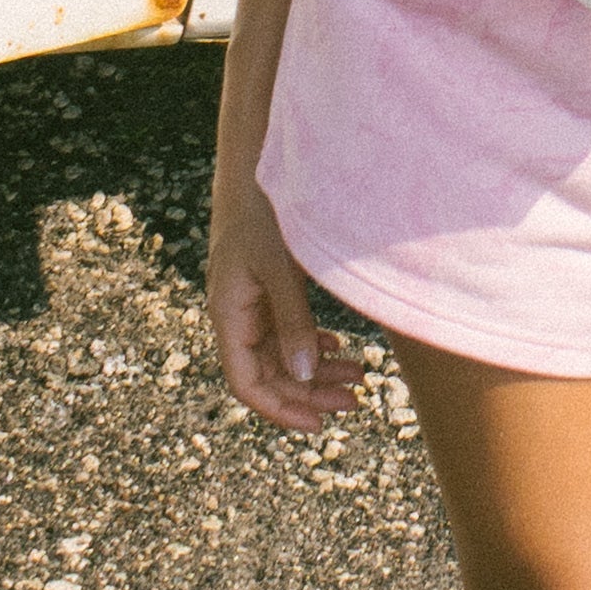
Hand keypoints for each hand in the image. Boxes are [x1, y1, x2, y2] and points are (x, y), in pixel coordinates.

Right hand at [208, 178, 367, 435]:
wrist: (257, 165)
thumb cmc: (263, 211)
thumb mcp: (280, 267)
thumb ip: (293, 320)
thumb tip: (305, 374)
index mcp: (230, 314)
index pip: (247, 382)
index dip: (280, 408)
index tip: (319, 423)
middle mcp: (238, 314)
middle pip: (270, 373)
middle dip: (310, 392)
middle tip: (356, 401)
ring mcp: (253, 302)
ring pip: (283, 353)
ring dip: (318, 370)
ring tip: (360, 377)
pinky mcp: (269, 288)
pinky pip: (288, 330)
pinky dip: (314, 343)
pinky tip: (338, 345)